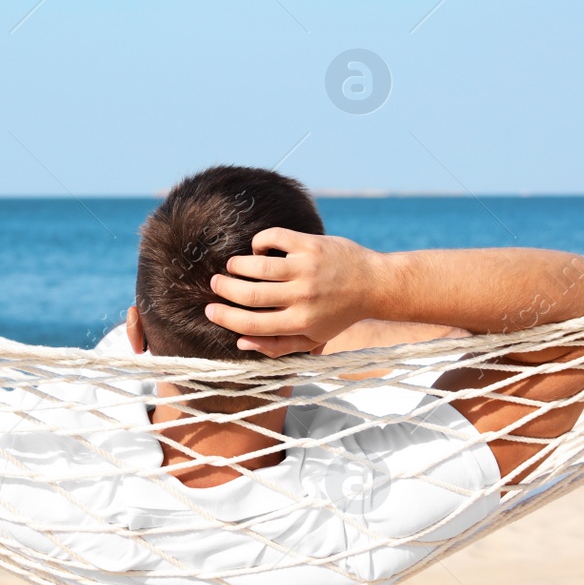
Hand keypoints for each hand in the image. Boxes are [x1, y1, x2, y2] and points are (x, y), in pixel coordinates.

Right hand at [204, 229, 382, 356]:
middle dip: (224, 289)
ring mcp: (307, 268)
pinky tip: (259, 249)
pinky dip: (260, 242)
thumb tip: (241, 342)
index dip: (225, 318)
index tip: (210, 310)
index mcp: (300, 323)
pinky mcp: (311, 245)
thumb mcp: (312, 338)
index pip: (251, 324)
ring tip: (232, 267)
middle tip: (215, 284)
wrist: (373, 285)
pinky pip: (273, 238)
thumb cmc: (337, 314)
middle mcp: (303, 297)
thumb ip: (277, 346)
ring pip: (258, 266)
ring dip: (237, 266)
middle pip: (250, 295)